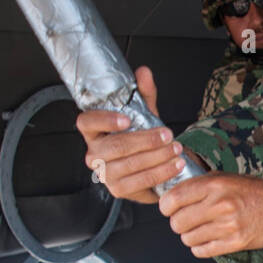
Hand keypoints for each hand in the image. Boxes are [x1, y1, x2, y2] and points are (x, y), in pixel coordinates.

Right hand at [76, 67, 184, 203]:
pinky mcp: (118, 190)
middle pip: (115, 147)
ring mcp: (104, 174)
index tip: (126, 119)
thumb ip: (143, 93)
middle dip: (145, 140)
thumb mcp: (143, 112)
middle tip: (167, 135)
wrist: (151, 163)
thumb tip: (143, 72)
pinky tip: (175, 165)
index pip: (86, 122)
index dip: (104, 121)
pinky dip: (160, 173)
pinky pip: (140, 182)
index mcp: (93, 131)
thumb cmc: (141, 135)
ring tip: (176, 149)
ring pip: (129, 165)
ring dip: (156, 157)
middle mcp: (94, 153)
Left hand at [158, 174, 262, 256]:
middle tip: (185, 221)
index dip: (165, 207)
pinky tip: (206, 240)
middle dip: (178, 223)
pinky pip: (203, 251)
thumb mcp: (222, 178)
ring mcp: (228, 225)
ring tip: (199, 230)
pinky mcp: (235, 242)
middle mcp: (220, 205)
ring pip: (188, 238)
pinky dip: (200, 247)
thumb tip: (170, 195)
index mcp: (214, 185)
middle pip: (178, 222)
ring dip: (190, 236)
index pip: (173, 200)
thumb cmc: (248, 191)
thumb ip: (197, 185)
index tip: (169, 209)